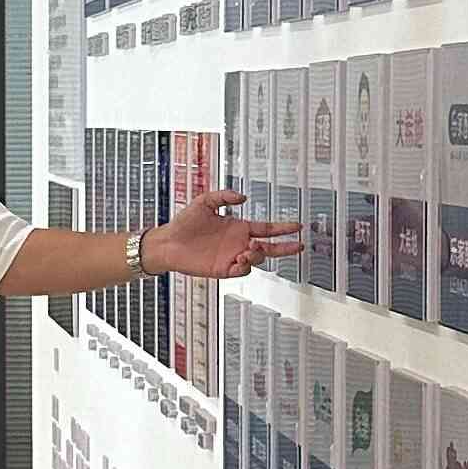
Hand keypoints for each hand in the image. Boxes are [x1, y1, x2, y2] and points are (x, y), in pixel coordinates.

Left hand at [159, 189, 307, 277]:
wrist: (168, 242)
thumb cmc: (184, 223)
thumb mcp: (205, 202)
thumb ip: (224, 197)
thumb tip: (243, 197)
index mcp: (238, 228)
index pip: (266, 229)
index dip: (282, 228)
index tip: (297, 226)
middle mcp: (238, 243)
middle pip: (269, 247)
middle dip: (286, 247)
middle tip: (299, 245)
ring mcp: (232, 257)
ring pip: (256, 259)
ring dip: (258, 254)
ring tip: (251, 247)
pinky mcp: (222, 269)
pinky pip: (241, 271)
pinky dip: (245, 266)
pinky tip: (241, 258)